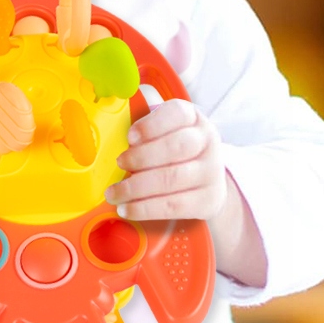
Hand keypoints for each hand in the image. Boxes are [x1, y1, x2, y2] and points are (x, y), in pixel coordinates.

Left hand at [105, 99, 226, 222]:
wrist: (207, 184)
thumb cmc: (177, 154)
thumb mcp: (166, 132)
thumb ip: (144, 126)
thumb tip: (113, 128)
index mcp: (194, 119)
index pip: (178, 113)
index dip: (151, 124)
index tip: (130, 137)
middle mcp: (207, 142)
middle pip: (176, 146)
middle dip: (142, 156)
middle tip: (120, 163)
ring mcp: (211, 172)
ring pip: (172, 178)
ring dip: (136, 187)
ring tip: (114, 193)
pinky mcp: (207, 200)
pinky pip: (173, 206)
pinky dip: (145, 209)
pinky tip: (127, 208)